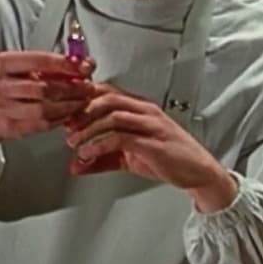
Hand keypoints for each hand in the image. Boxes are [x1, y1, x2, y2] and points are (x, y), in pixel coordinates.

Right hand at [0, 52, 95, 158]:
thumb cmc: (5, 87)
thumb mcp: (18, 69)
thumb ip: (48, 66)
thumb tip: (83, 63)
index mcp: (2, 64)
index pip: (38, 60)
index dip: (65, 64)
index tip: (84, 66)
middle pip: (43, 87)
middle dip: (71, 87)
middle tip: (89, 86)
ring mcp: (3, 108)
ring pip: (43, 108)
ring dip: (69, 105)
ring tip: (83, 101)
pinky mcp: (10, 126)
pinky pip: (41, 124)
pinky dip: (60, 118)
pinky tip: (70, 113)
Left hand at [62, 85, 238, 210]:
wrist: (198, 172)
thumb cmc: (170, 158)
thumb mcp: (129, 157)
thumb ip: (102, 159)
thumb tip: (76, 164)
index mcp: (139, 107)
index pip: (105, 92)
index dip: (81, 99)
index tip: (64, 112)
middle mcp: (144, 110)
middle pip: (106, 97)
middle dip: (81, 110)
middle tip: (64, 124)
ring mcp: (150, 124)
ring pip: (111, 114)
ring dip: (87, 128)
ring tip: (73, 142)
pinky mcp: (152, 141)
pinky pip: (120, 136)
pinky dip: (99, 144)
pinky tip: (88, 153)